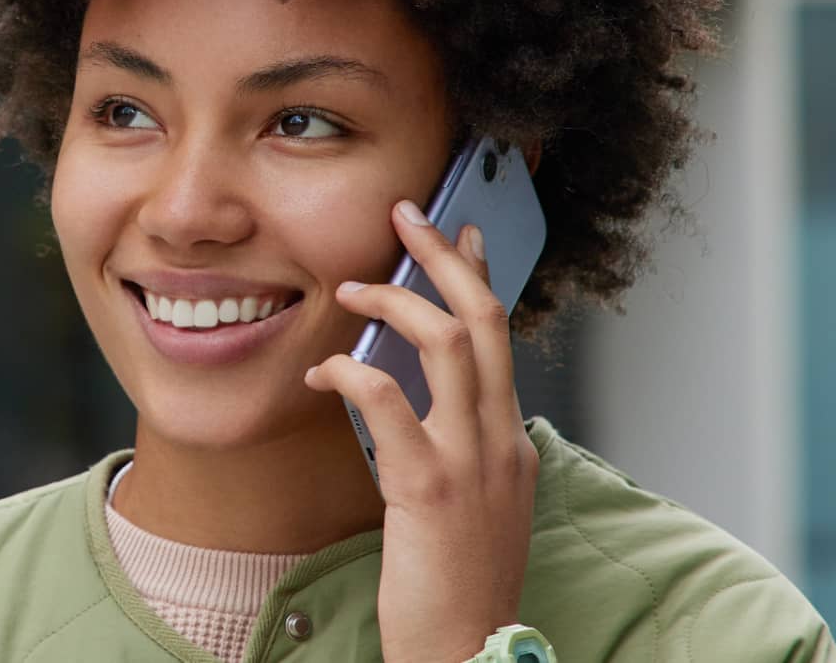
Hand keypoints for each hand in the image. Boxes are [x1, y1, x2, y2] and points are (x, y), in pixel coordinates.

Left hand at [304, 199, 536, 662]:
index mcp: (511, 443)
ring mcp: (472, 461)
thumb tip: (422, 405)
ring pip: (448, 343)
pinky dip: (353, 370)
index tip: (460, 233)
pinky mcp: (431, 488)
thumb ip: (461, 451)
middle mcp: (501, 441)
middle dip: (444, 257)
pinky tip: (324, 369)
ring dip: (395, 300)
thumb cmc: (458, 587)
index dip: (480, 277)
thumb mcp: (474, 507)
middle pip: (484, 319)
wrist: (468, 652)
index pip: (500, 338)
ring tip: (350, 286)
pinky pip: (390, 402)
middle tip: (406, 215)